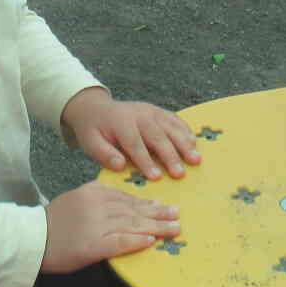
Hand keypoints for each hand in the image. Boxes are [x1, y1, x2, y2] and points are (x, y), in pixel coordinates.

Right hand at [42, 179, 179, 271]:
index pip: (126, 197)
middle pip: (134, 209)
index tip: (163, 206)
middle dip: (158, 213)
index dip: (147, 203)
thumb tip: (122, 203)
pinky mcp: (93, 245)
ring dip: (156, 227)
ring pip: (133, 224)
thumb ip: (97, 198)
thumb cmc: (52, 223)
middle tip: (177, 215)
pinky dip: (137, 241)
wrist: (30, 239)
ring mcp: (96, 225)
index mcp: (93, 192)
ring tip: (174, 229)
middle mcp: (97, 205)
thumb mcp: (75, 199)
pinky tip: (151, 241)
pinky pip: (120, 241)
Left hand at [62, 87, 199, 180]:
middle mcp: (139, 114)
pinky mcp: (159, 111)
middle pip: (157, 136)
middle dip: (170, 156)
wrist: (96, 109)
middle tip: (180, 174)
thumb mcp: (90, 143)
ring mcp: (151, 111)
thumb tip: (120, 165)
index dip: (145, 161)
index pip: (135, 144)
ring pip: (171, 127)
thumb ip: (104, 154)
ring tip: (195, 160)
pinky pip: (175, 120)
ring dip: (184, 144)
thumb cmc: (94, 131)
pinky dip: (186, 131)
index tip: (156, 177)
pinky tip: (194, 143)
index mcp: (120, 122)